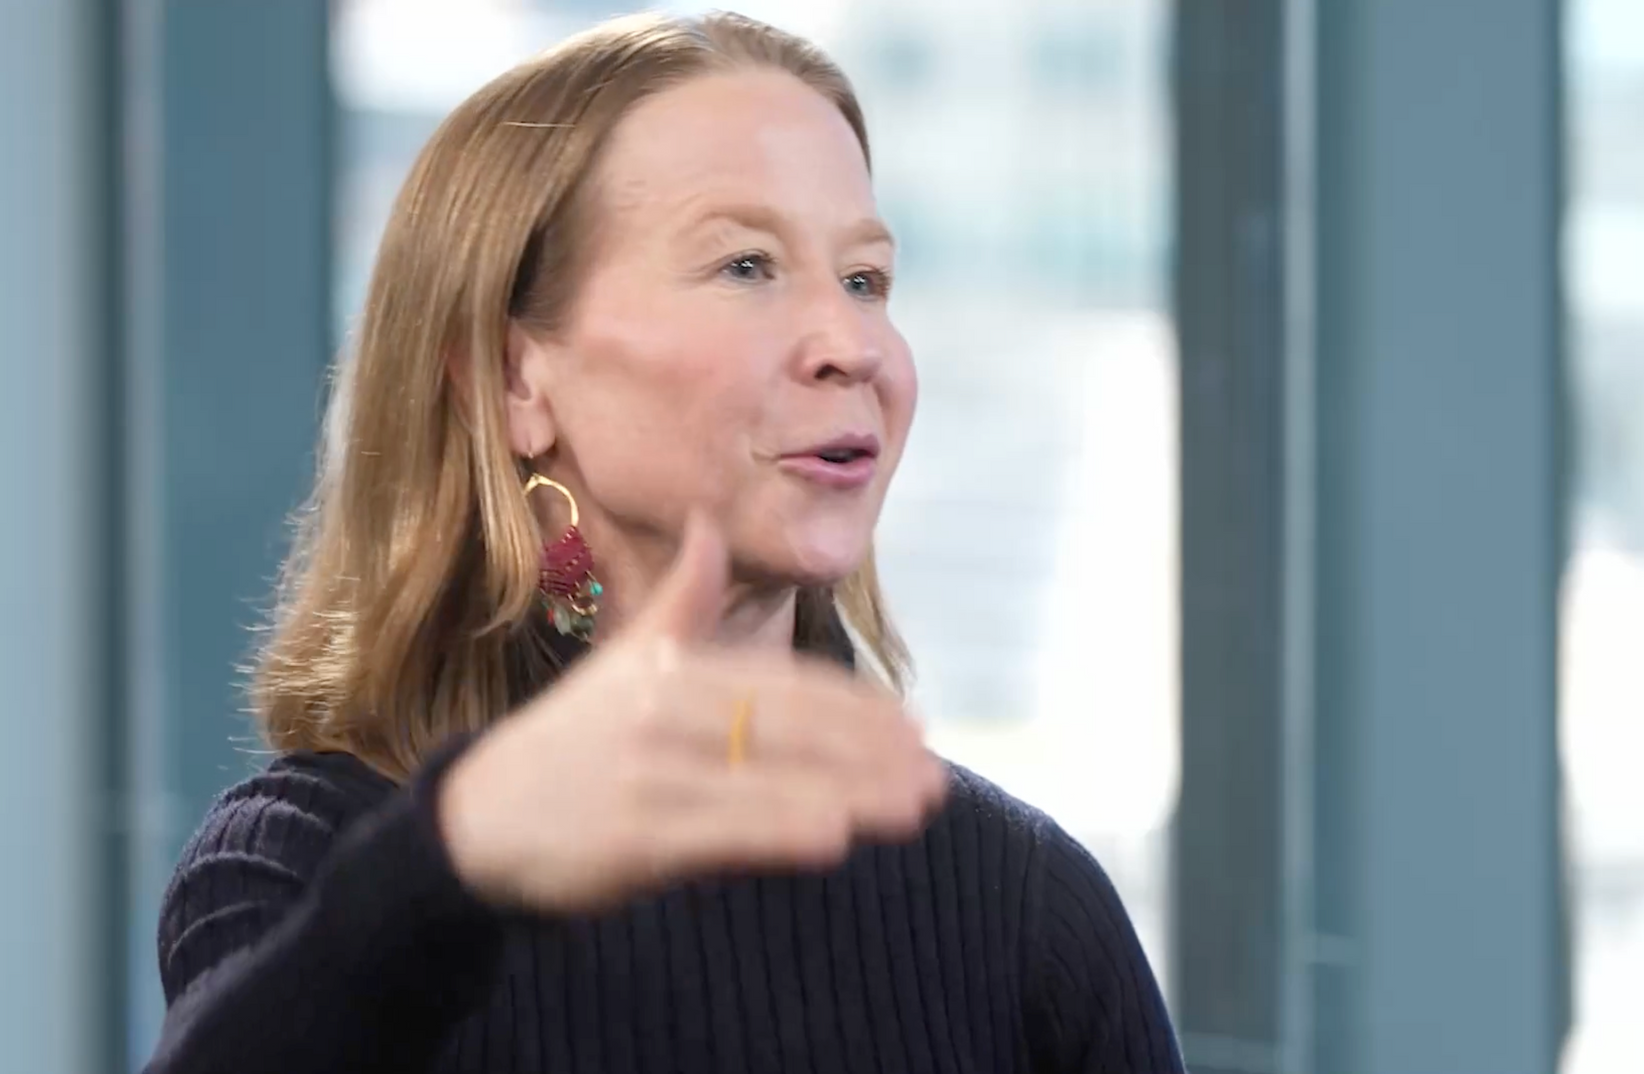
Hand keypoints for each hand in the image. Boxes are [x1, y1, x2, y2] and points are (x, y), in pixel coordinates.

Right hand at [437, 512, 947, 911]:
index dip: (855, 707)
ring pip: (767, 776)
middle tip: (935, 776)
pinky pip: (719, 828)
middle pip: (788, 727)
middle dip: (870, 753)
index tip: (915, 729)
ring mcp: (646, 767)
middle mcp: (662, 707)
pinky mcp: (629, 830)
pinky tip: (833, 838)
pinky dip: (778, 829)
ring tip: (914, 808)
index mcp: (672, 667)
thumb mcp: (623, 661)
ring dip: (851, 792)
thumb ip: (681, 601)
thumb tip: (706, 521)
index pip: (784, 684)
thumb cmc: (566, 746)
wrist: (475, 820)